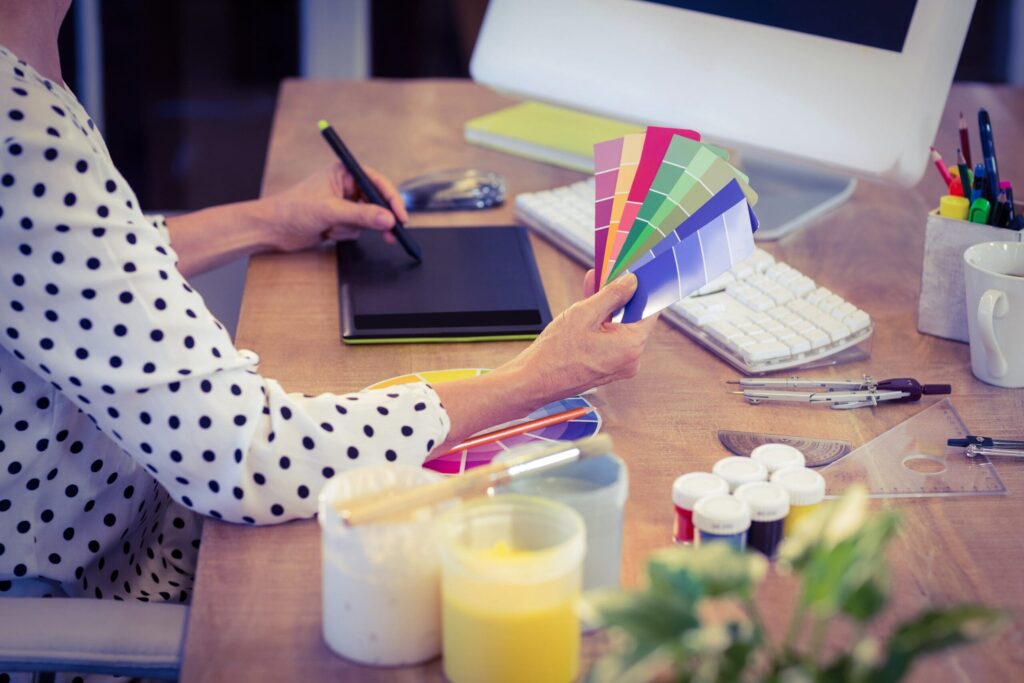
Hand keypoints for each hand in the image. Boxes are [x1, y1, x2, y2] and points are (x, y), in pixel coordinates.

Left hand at [263, 161, 408, 251]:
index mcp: (343, 173)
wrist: (273, 230)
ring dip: (352, 228)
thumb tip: (387, 219)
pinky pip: (357, 230)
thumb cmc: (292, 210)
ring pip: (367, 219)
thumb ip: (361, 215)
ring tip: (333, 229)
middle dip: (377, 219)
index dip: (391, 199)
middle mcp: (345, 186)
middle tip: (391, 233)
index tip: (400, 216)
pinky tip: (328, 233)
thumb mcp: (329, 211)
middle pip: (376, 202)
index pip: (376, 182)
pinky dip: (345, 234)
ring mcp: (344, 204)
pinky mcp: (341, 220)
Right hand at [497, 271, 658, 405]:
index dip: (641, 289)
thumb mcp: (585, 313)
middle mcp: (630, 359)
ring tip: (592, 286)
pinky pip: (610, 339)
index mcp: (631, 346)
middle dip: (618, 295)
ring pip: (619, 327)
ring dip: (607, 306)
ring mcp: (618, 365)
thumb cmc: (556, 353)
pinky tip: (588, 305)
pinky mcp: (606, 367)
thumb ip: (612, 295)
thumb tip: (630, 282)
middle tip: (606, 274)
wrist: (534, 381)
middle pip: (632, 318)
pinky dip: (601, 323)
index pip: (649, 310)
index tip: (633, 274)